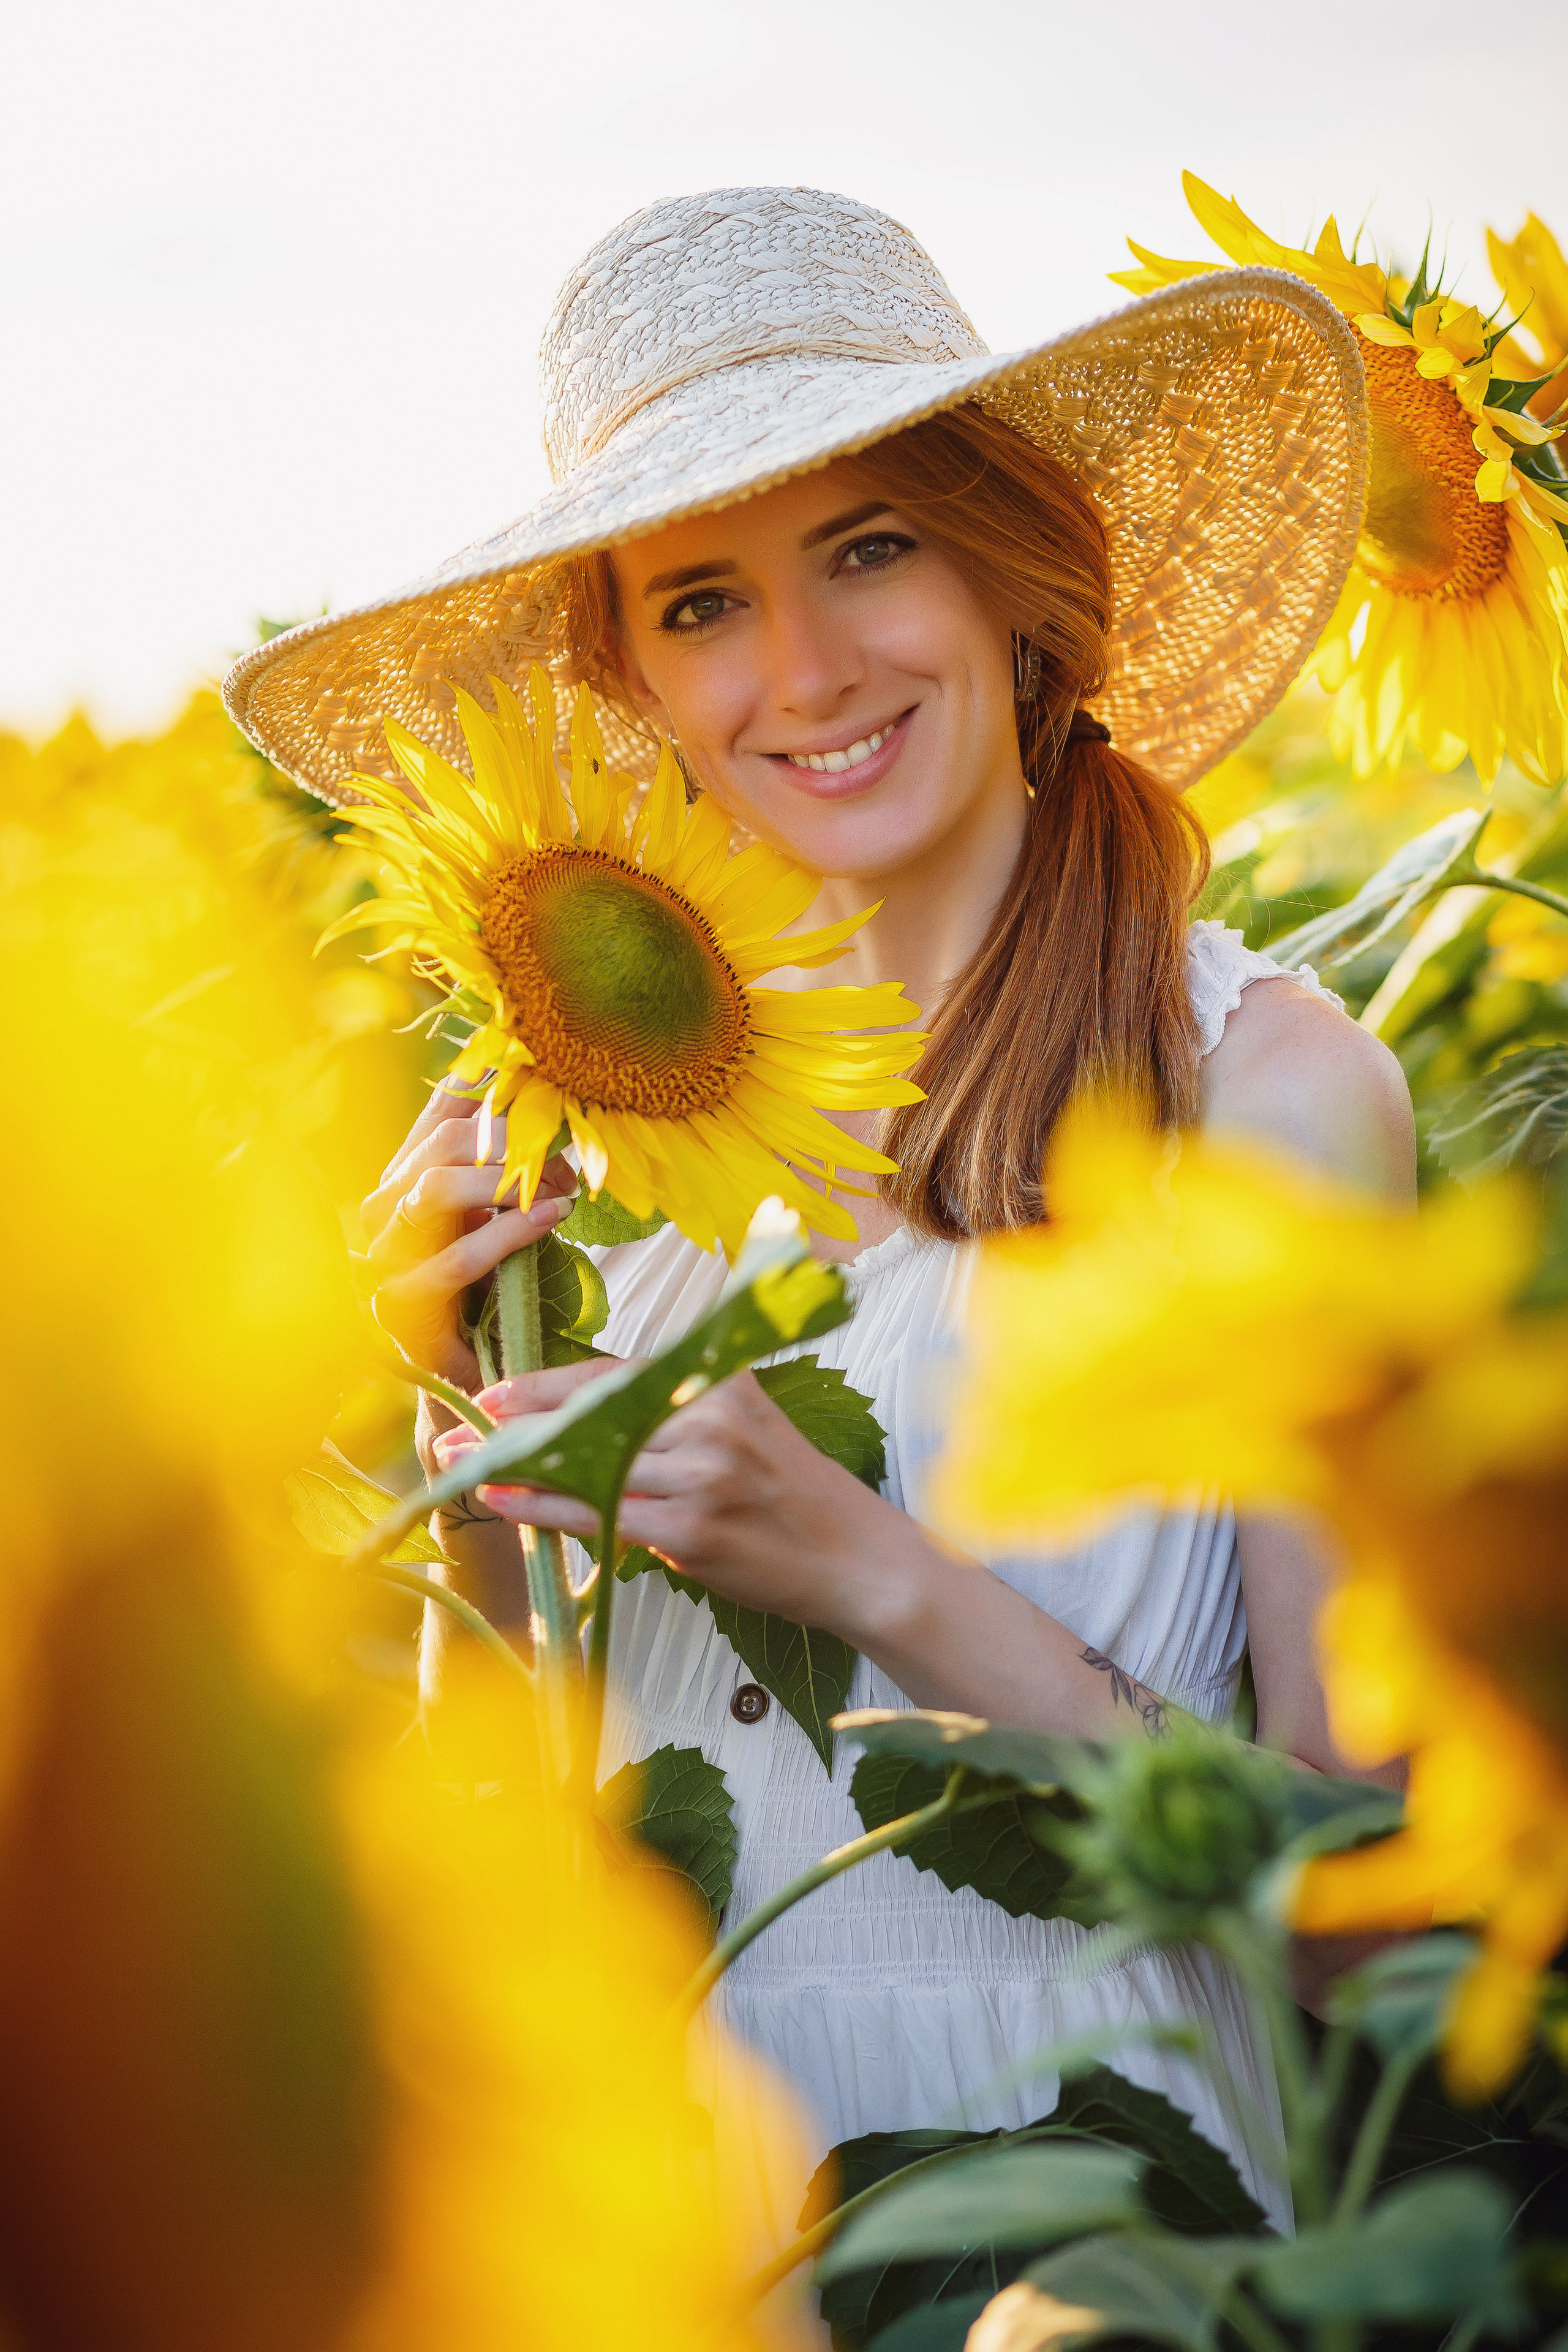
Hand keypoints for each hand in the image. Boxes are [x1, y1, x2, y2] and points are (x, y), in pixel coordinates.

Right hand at [361, 1087, 576, 1387]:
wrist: (462, 1367)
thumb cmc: (483, 1283)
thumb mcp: (495, 1211)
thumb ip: (505, 1159)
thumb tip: (534, 1089)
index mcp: (406, 1175)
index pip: (442, 1111)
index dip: (494, 1091)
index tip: (545, 1084)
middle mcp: (384, 1208)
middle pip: (444, 1144)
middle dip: (515, 1145)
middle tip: (565, 1162)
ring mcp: (385, 1256)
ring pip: (437, 1190)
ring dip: (508, 1185)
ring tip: (561, 1191)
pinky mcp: (400, 1305)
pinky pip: (453, 1260)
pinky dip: (507, 1236)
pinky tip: (548, 1221)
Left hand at [440, 1365, 896, 1633]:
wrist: (855, 1559)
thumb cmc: (792, 1493)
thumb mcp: (748, 1422)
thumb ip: (681, 1405)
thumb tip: (589, 1407)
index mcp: (721, 1382)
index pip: (616, 1376)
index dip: (549, 1386)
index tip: (498, 1393)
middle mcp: (709, 1420)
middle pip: (592, 1417)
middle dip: (519, 1422)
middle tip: (462, 1425)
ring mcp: (700, 1478)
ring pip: (588, 1466)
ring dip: (517, 1468)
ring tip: (464, 1466)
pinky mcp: (691, 1533)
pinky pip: (600, 1516)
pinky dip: (547, 1509)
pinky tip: (509, 1503)